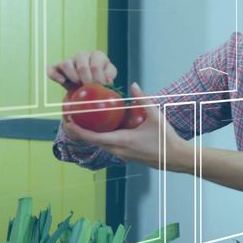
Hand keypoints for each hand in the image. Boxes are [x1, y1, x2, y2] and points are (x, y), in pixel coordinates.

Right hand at [46, 50, 117, 89]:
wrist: (87, 90)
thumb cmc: (99, 83)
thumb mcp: (107, 80)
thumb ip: (109, 78)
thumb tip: (108, 81)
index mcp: (98, 56)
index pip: (96, 65)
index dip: (97, 79)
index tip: (99, 87)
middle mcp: (83, 55)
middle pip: (82, 65)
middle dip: (86, 79)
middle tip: (88, 87)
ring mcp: (70, 60)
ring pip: (67, 63)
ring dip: (72, 77)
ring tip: (78, 84)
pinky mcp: (58, 67)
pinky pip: (52, 68)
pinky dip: (55, 75)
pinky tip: (62, 82)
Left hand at [62, 83, 191, 170]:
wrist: (176, 158)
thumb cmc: (166, 139)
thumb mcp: (155, 116)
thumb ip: (143, 100)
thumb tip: (133, 84)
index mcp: (122, 141)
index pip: (92, 138)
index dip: (77, 130)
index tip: (67, 121)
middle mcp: (118, 150)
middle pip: (91, 142)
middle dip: (77, 131)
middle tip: (67, 118)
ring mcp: (121, 154)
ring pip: (98, 144)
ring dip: (86, 135)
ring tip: (79, 121)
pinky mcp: (126, 155)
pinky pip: (107, 145)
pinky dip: (98, 137)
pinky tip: (99, 127)